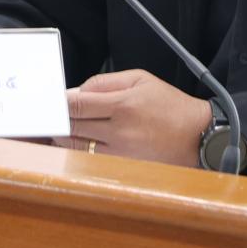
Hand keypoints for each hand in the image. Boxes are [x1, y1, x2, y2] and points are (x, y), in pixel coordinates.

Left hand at [61, 69, 211, 166]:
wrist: (198, 136)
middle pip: (72, 127)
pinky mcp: (124, 167)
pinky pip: (91, 160)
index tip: (50, 102)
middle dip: (57, 121)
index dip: (58, 103)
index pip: (77, 104)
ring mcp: (121, 153)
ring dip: (64, 138)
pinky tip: (78, 144)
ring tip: (60, 130)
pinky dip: (80, 152)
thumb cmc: (170, 105)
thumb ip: (105, 82)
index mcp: (123, 105)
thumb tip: (77, 91)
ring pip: (77, 147)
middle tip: (48, 116)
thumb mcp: (141, 80)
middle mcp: (120, 131)